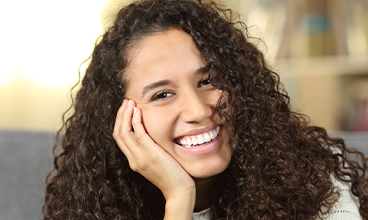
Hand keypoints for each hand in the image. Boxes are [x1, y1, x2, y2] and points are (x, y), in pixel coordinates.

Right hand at [113, 99, 195, 216]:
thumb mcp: (158, 162)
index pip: (120, 139)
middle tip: (125, 101)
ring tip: (130, 102)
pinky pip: (139, 134)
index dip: (120, 122)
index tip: (125, 109)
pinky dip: (135, 121)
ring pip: (124, 132)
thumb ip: (151, 151)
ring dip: (125, 115)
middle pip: (118, 134)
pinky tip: (138, 111)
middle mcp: (134, 159)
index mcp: (134, 161)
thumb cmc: (173, 177)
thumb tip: (153, 137)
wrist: (179, 191)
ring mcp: (141, 158)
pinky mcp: (151, 155)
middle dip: (120, 115)